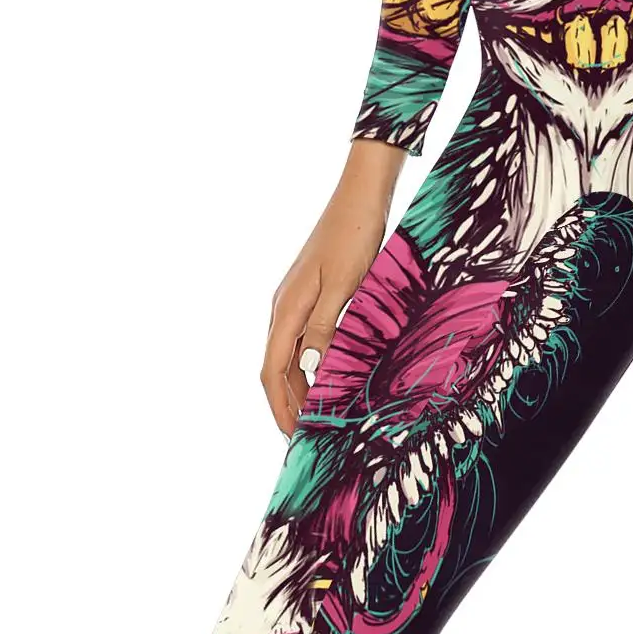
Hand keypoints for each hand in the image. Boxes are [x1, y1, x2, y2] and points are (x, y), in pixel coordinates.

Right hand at [261, 139, 406, 434]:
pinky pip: (301, 340)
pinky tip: (326, 377)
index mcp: (287, 308)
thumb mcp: (345, 284)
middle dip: (286, 404)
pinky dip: (308, 366)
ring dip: (297, 388)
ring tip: (316, 416)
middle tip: (306, 436)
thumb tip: (308, 368)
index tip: (292, 435)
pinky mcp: (310, 294)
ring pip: (287, 356)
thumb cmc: (355, 236)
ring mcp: (295, 300)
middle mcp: (284, 307)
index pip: (272, 370)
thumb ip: (325, 326)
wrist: (360, 197)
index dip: (280, 406)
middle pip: (275, 368)